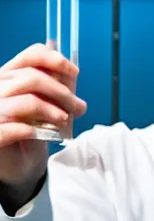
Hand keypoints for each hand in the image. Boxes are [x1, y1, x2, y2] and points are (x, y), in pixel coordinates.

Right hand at [0, 43, 86, 201]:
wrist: (17, 164)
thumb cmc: (31, 131)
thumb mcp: (46, 106)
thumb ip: (56, 89)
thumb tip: (70, 73)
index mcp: (9, 77)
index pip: (30, 56)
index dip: (55, 60)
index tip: (75, 72)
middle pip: (32, 78)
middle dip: (62, 93)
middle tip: (78, 107)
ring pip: (28, 101)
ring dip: (54, 111)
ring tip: (65, 121)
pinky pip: (16, 128)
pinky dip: (35, 131)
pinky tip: (43, 135)